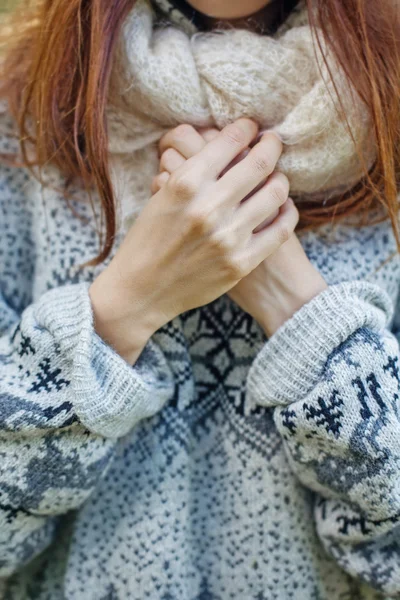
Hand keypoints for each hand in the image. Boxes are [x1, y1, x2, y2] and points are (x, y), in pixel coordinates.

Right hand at [90, 119, 297, 362]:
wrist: (141, 290)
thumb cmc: (147, 240)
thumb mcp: (160, 197)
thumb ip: (191, 173)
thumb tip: (226, 147)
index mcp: (185, 184)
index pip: (230, 141)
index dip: (247, 128)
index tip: (253, 127)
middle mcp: (209, 207)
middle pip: (260, 162)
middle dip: (272, 145)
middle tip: (273, 142)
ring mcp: (228, 237)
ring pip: (276, 192)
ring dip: (281, 179)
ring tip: (276, 178)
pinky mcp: (241, 263)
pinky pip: (281, 229)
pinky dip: (288, 212)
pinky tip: (283, 207)